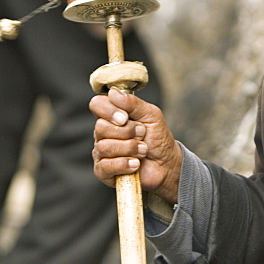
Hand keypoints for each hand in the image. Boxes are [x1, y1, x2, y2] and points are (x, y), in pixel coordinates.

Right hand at [90, 87, 181, 203]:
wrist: (167, 164)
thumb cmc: (158, 138)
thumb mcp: (151, 115)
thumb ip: (133, 103)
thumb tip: (112, 92)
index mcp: (112, 116)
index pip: (97, 105)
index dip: (109, 110)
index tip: (125, 117)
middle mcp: (103, 133)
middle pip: (101, 127)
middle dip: (127, 132)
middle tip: (142, 135)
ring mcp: (101, 152)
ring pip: (105, 147)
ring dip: (130, 148)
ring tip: (143, 150)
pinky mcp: (103, 171)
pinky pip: (105, 166)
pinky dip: (124, 164)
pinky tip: (135, 164)